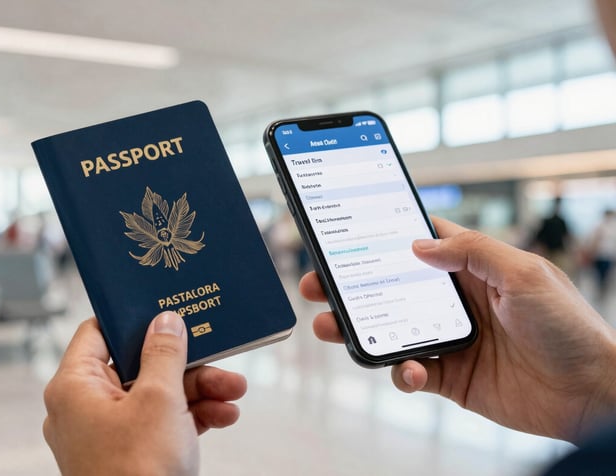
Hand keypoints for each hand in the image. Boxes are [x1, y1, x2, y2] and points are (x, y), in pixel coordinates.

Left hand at [43, 312, 246, 475]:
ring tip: (234, 393)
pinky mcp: (127, 454)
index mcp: (75, 386)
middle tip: (218, 358)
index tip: (165, 310)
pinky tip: (224, 416)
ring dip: (198, 392)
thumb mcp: (159, 400)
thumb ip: (164, 353)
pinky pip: (158, 424)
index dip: (132, 319)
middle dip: (186, 364)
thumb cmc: (136, 472)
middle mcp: (85, 407)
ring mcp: (106, 433)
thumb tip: (165, 321)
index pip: (98, 333)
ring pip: (154, 396)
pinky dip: (190, 418)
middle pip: (137, 366)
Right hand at [302, 217, 615, 441]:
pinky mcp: (449, 375)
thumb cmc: (570, 327)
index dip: (384, 234)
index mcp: (473, 268)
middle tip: (318, 282)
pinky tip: (409, 370)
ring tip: (331, 327)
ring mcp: (449, 338)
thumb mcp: (524, 274)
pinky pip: (410, 371)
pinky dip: (401, 372)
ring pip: (388, 328)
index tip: (346, 229)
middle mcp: (455, 301)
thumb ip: (472, 251)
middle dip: (350, 284)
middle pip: (389, 286)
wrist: (591, 395)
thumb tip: (419, 244)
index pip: (420, 242)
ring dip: (357, 328)